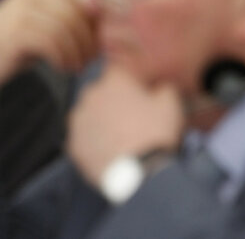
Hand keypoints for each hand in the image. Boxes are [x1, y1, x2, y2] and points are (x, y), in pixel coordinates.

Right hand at [0, 0, 98, 122]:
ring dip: (78, 51)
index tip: (98, 40)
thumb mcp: (45, 27)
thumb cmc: (18, 47)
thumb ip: (69, 18)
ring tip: (77, 67)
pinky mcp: (13, 32)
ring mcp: (19, 11)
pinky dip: (63, 58)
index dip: (96, 16)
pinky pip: (50, 42)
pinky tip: (63, 68)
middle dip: (89, 37)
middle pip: (76, 9)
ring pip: (65, 26)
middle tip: (90, 59)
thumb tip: (108, 19)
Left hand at [66, 64, 183, 188]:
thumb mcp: (170, 104)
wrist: (139, 173)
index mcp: (113, 79)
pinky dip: (93, 145)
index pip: (118, 71)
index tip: (138, 95)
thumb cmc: (155, 132)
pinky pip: (83, 140)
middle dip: (113, 103)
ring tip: (118, 140)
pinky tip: (107, 154)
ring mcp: (79, 119)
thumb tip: (160, 87)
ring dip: (100, 123)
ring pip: (89, 116)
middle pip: (101, 93)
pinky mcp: (74, 144)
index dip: (129, 83)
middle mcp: (91, 93)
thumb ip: (163, 88)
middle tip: (130, 121)